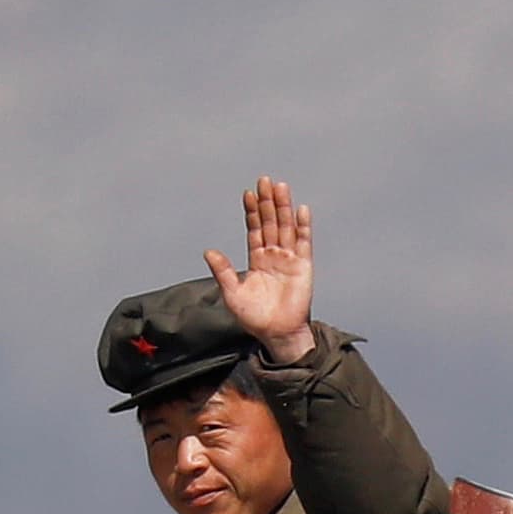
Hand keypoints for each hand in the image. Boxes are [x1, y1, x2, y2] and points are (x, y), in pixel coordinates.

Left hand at [204, 176, 314, 363]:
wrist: (276, 332)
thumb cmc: (254, 317)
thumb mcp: (232, 293)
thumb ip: (222, 271)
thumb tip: (208, 251)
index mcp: (256, 259)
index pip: (253, 229)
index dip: (251, 212)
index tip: (248, 193)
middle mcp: (273, 254)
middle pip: (270, 222)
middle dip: (267, 202)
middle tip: (264, 180)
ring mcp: (289, 258)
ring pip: (286, 227)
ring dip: (284, 208)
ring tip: (280, 187)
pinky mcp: (303, 265)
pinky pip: (304, 242)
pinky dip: (303, 226)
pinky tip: (301, 210)